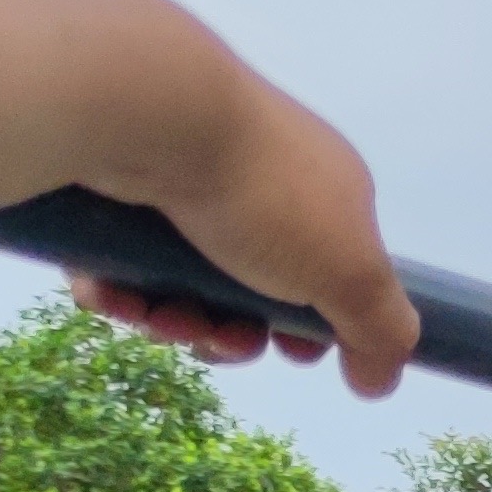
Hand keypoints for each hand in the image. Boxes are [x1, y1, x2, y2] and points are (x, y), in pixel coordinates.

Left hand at [67, 62, 412, 399]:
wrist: (153, 111)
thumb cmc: (267, 193)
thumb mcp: (350, 272)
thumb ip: (380, 329)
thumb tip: (379, 380)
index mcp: (324, 193)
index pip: (327, 275)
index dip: (308, 327)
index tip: (288, 351)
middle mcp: (261, 182)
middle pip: (247, 289)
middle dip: (230, 332)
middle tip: (213, 339)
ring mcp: (186, 178)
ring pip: (179, 279)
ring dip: (170, 317)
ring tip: (156, 317)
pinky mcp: (119, 181)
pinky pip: (119, 255)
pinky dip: (118, 286)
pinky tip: (112, 293)